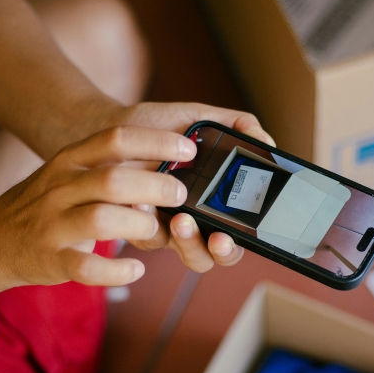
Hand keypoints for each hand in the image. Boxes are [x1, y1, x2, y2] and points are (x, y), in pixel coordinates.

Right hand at [0, 125, 195, 286]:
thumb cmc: (47, 204)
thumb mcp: (69, 173)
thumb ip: (108, 165)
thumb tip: (170, 161)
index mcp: (70, 161)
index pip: (115, 138)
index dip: (155, 141)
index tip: (188, 148)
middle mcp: (60, 188)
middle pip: (113, 180)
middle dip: (154, 185)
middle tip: (181, 194)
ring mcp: (53, 225)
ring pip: (101, 220)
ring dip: (138, 225)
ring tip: (156, 230)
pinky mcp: (52, 260)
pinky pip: (86, 267)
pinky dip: (116, 271)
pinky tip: (136, 270)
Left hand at [105, 102, 274, 272]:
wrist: (107, 126)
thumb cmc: (156, 127)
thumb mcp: (197, 117)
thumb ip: (235, 124)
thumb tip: (266, 141)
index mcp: (217, 200)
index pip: (238, 234)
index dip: (237, 243)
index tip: (228, 234)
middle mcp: (196, 219)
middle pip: (215, 255)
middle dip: (216, 250)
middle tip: (214, 236)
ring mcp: (167, 227)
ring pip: (186, 254)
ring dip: (187, 242)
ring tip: (180, 219)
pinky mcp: (137, 227)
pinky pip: (147, 238)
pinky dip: (147, 223)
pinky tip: (140, 202)